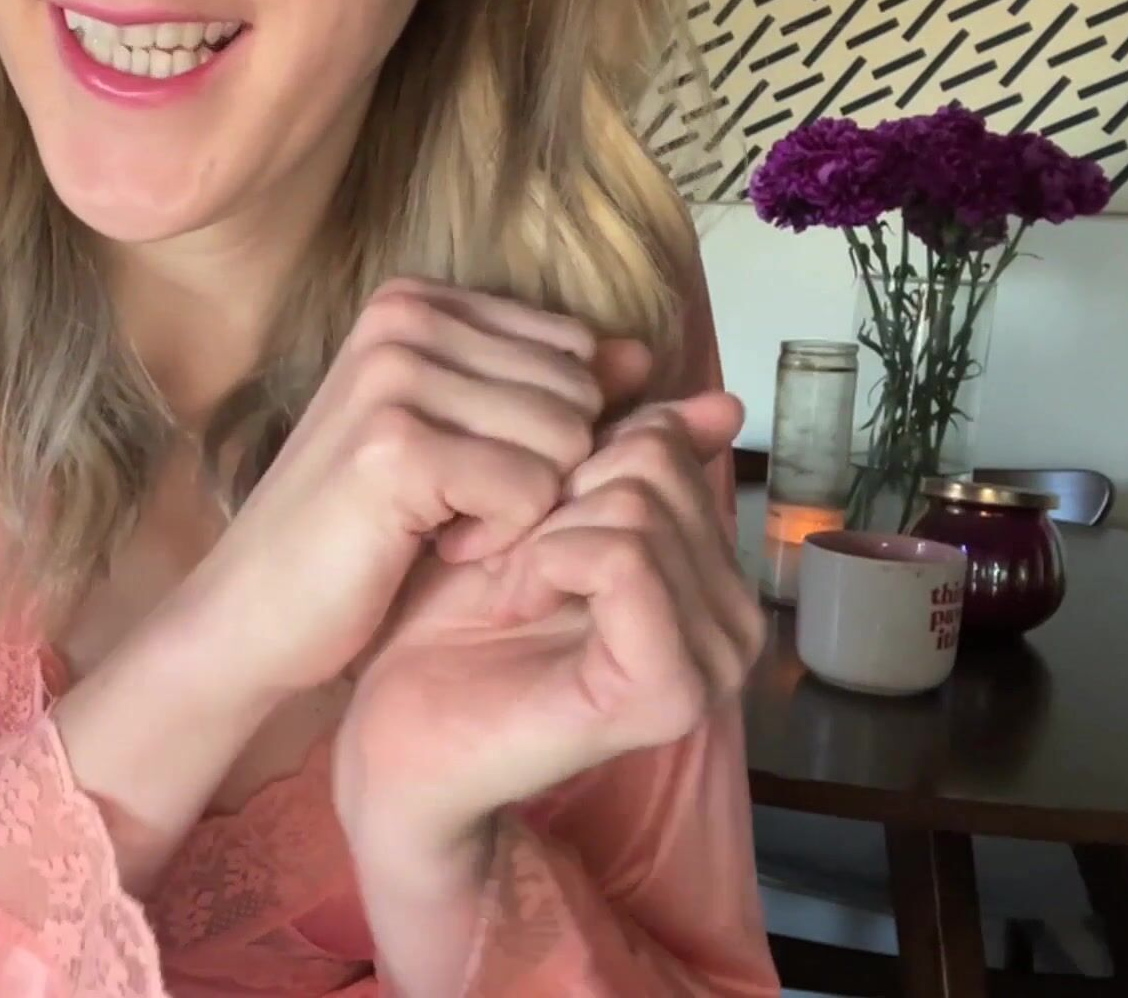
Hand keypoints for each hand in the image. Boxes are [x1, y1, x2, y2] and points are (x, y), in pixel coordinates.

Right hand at [155, 278, 649, 701]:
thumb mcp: (464, 445)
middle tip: (449, 510)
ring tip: (437, 527)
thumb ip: (552, 393)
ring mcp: (396, 376)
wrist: (254, 613)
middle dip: (536, 472)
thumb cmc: (357, 534)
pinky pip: (532, 492)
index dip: (543, 434)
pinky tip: (428, 548)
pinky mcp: (398, 446)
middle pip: (578, 394)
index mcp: (415, 301)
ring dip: (518, 510)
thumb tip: (644, 356)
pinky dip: (497, 541)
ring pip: (565, 441)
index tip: (461, 472)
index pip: (576, 351)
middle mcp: (403, 318)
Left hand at [334, 394, 761, 867]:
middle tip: (510, 562)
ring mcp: (712, 661)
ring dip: (543, 535)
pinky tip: (518, 602)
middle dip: (557, 496)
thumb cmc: (452, 622)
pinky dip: (549, 562)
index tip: (522, 523)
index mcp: (714, 575)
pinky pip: (623, 557)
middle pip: (655, 465)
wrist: (393, 726)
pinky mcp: (670, 691)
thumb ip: (623, 456)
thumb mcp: (543, 512)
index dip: (570, 461)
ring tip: (512, 589)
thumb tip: (721, 400)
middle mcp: (734, 620)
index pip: (667, 441)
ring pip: (636, 504)